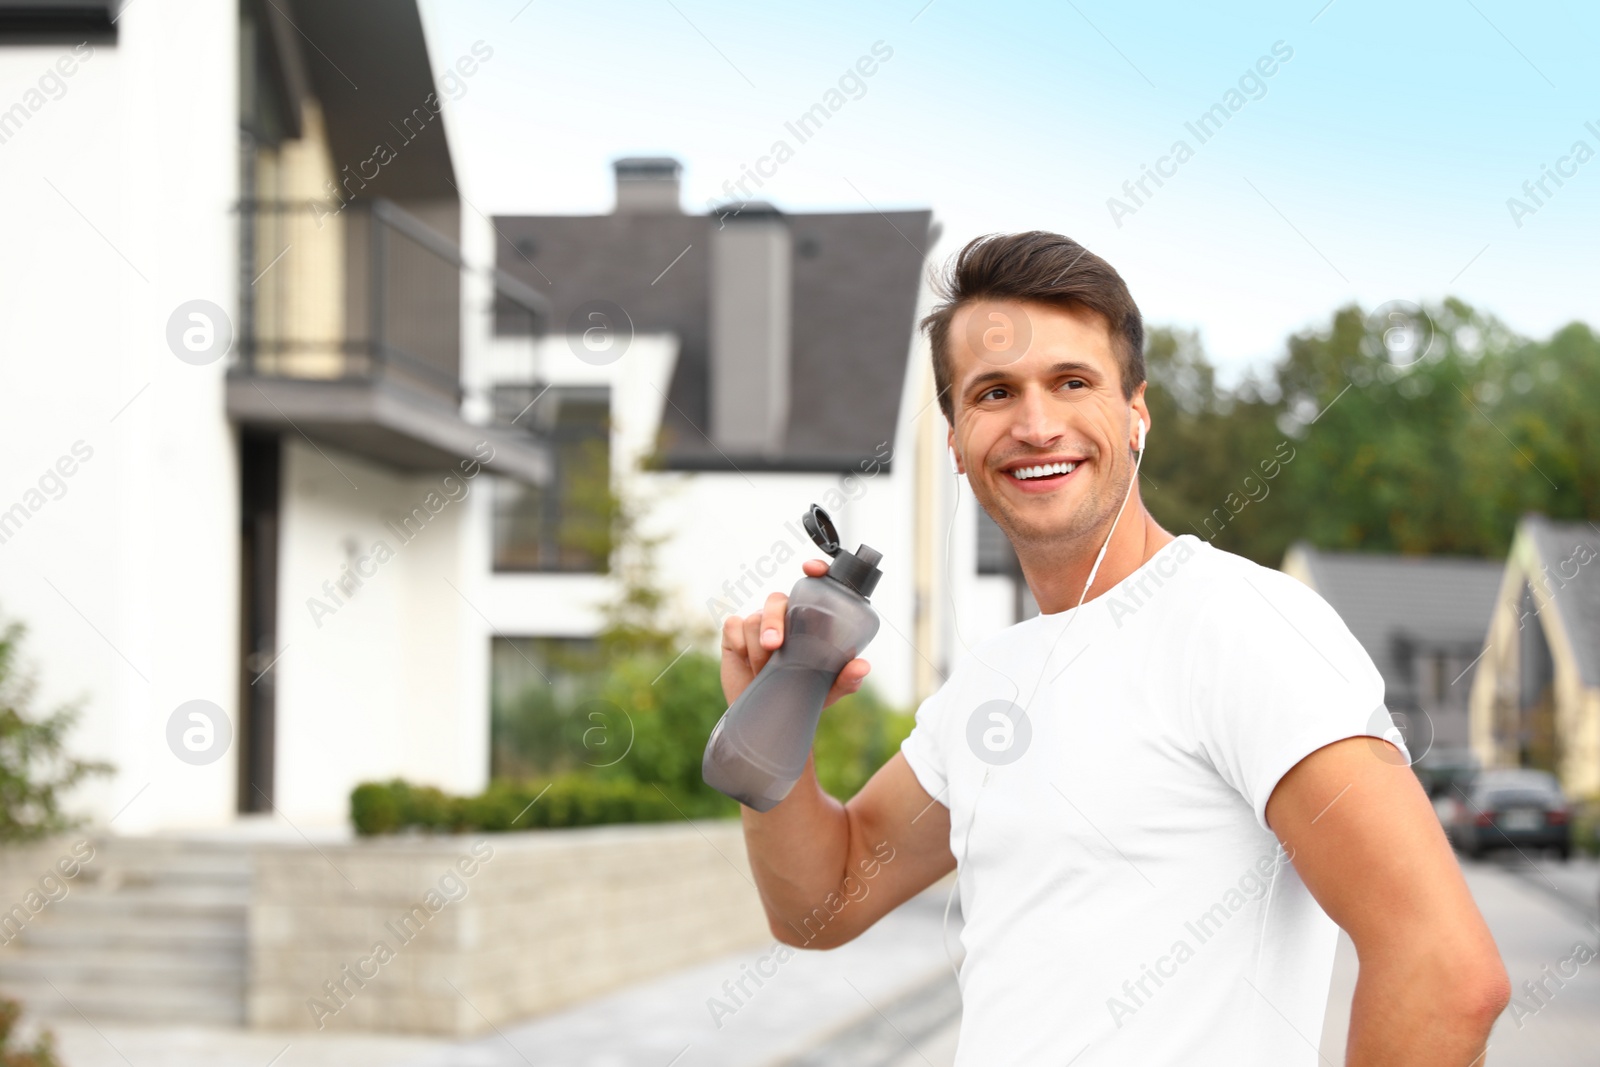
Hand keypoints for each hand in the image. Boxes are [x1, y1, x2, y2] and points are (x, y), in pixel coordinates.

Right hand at [720, 558, 871, 706]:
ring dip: (758, 649)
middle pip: (777, 600)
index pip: (814, 587)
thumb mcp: (827, 691)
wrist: (765, 718)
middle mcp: (785, 618)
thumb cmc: (800, 696)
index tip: (811, 570)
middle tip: (774, 646)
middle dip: (773, 621)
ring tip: (763, 672)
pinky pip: (734, 627)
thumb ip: (847, 679)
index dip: (815, 571)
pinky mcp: (735, 634)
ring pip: (755, 618)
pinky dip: (741, 647)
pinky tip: (747, 664)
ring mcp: (759, 624)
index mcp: (810, 622)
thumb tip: (862, 665)